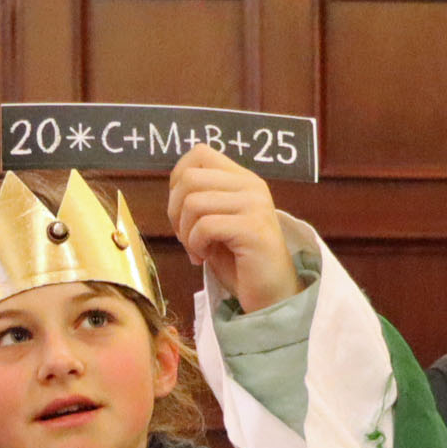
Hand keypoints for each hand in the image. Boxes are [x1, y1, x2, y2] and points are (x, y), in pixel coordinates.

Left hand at [166, 144, 298, 313]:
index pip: (199, 153)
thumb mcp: (218, 221)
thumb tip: (175, 186)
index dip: (177, 181)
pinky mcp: (252, 228)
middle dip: (175, 211)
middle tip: (186, 238)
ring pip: (193, 202)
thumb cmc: (240, 261)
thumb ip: (202, 198)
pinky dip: (195, 244)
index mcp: (242, 179)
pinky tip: (204, 257)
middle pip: (189, 178)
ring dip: (185, 232)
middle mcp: (251, 186)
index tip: (182, 213)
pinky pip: (205, 226)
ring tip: (197, 250)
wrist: (272, 294)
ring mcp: (254, 205)